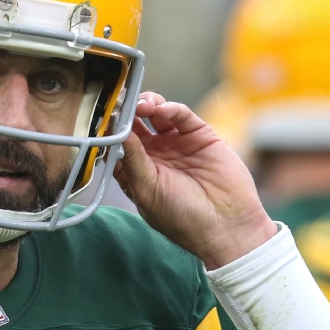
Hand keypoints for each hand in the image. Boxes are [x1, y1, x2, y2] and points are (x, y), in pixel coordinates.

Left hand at [112, 91, 274, 267]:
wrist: (226, 225)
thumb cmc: (182, 218)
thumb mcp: (148, 191)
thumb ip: (132, 160)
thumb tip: (116, 133)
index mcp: (137, 171)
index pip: (117, 144)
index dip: (109, 130)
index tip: (103, 118)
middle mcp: (155, 155)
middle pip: (134, 123)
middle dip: (126, 111)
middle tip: (120, 103)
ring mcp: (176, 143)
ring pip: (155, 113)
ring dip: (145, 104)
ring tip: (142, 106)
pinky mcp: (199, 135)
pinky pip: (180, 114)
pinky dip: (170, 108)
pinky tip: (161, 110)